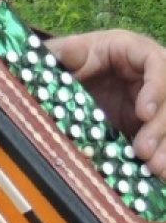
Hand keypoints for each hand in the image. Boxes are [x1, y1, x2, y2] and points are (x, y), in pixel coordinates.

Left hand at [46, 29, 165, 177]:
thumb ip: (66, 52)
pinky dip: (162, 153)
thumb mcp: (66, 54)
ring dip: (165, 144)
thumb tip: (66, 49)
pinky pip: (162, 137)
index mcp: (133, 51)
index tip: (143, 113)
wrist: (69, 78)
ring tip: (155, 169)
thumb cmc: (70, 60)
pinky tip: (158, 174)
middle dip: (160, 126)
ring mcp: (153, 99)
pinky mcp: (149, 122)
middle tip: (144, 151)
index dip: (156, 87)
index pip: (156, 63)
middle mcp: (151, 74)